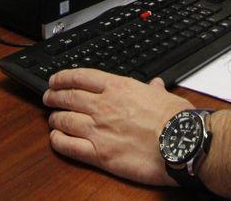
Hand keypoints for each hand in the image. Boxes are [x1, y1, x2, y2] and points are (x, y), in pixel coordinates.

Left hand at [44, 69, 194, 185]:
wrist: (181, 142)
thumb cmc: (175, 119)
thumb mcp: (163, 95)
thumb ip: (154, 89)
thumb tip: (155, 84)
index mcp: (118, 87)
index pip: (80, 77)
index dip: (62, 77)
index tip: (55, 80)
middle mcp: (103, 106)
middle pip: (67, 97)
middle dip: (54, 96)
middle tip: (49, 98)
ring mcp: (99, 130)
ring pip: (63, 120)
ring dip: (54, 118)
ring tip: (52, 119)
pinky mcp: (100, 154)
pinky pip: (69, 146)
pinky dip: (58, 141)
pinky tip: (56, 138)